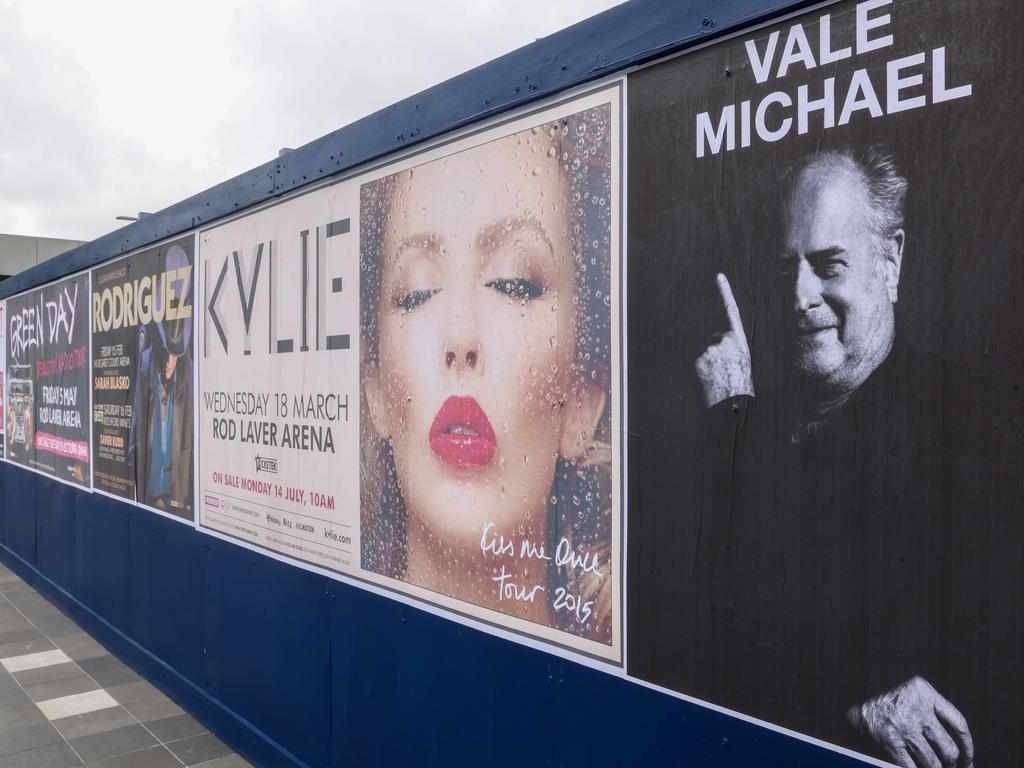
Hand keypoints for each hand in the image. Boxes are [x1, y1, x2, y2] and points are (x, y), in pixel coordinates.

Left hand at [694, 273, 753, 406]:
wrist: (734, 399)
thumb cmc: (741, 382)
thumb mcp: (742, 359)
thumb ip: (731, 344)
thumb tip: (712, 334)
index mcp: (740, 339)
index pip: (732, 310)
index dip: (725, 292)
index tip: (719, 276)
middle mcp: (726, 340)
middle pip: (715, 340)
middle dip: (717, 352)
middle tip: (726, 368)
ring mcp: (711, 348)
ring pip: (706, 352)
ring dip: (710, 363)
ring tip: (719, 375)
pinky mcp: (699, 358)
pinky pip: (699, 361)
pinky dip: (703, 369)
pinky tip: (711, 378)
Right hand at [847, 676, 973, 767]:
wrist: (852, 700)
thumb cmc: (888, 701)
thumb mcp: (912, 694)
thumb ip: (933, 712)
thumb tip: (960, 750)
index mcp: (924, 693)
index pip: (958, 724)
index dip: (967, 746)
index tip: (967, 758)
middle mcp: (915, 709)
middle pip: (948, 747)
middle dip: (952, 763)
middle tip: (950, 767)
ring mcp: (902, 727)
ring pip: (932, 761)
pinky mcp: (890, 742)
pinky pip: (912, 766)